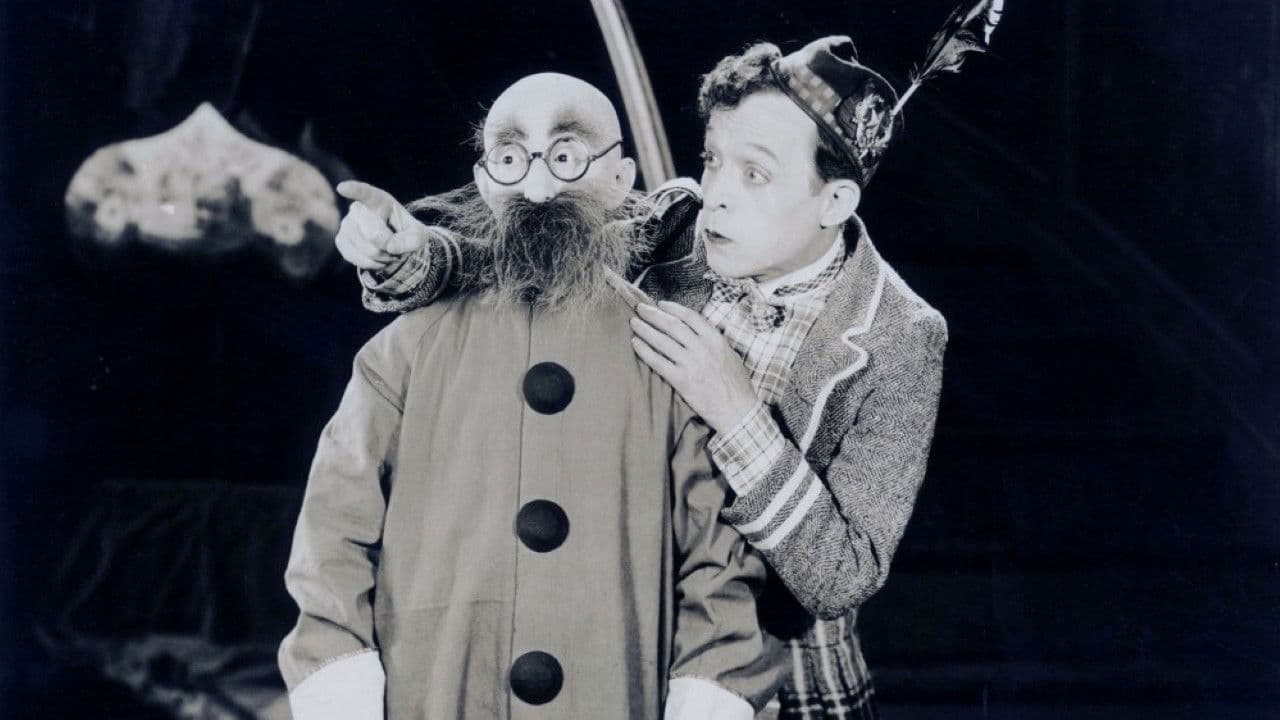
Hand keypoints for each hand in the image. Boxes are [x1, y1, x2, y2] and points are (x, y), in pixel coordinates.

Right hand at [334, 180, 429, 269]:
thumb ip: (413, 239)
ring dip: (383, 257)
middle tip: (395, 245)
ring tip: (387, 250)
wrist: (394, 244)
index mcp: (378, 200)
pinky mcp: (341, 241)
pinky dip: (372, 264)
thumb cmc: (406, 233)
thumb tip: (390, 246)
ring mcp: (346, 224)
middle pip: (374, 235)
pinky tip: (377, 257)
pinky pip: (358, 259)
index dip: (354, 190)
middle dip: (389, 246)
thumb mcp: (419, 235)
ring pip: (367, 250)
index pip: (365, 193)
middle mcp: (358, 209)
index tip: (343, 188)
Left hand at [630, 301, 758, 432]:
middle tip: (640, 308)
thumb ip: (713, 340)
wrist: (737, 410)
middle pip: (672, 325)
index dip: (672, 308)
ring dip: (645, 329)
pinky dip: (645, 351)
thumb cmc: (736, 384)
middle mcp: (702, 348)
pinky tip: (635, 344)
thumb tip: (696, 330)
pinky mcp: (681, 380)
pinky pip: (658, 362)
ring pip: (662, 341)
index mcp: (715, 339)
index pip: (690, 316)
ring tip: (634, 323)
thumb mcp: (730, 354)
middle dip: (653, 315)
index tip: (660, 304)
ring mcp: (691, 364)